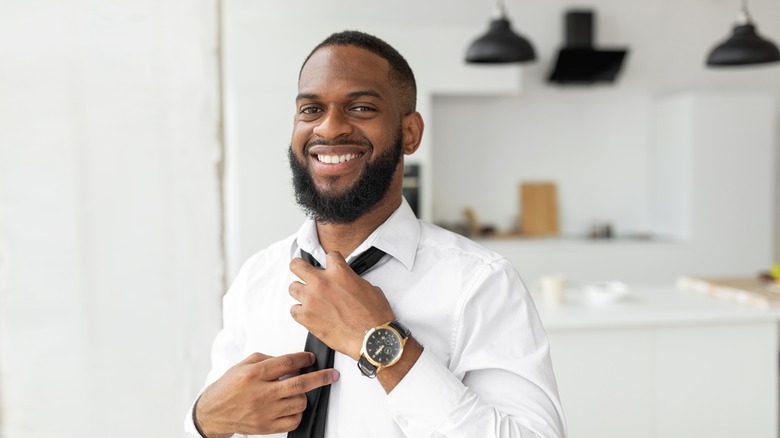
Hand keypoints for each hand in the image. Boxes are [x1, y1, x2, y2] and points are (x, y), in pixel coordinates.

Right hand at [194, 351, 338, 436]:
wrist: (213, 412)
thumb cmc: (229, 387)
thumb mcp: (245, 364)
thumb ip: (269, 360)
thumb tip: (293, 362)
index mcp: (254, 374)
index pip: (288, 363)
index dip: (304, 359)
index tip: (311, 358)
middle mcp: (260, 393)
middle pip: (299, 384)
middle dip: (321, 378)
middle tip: (332, 375)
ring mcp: (264, 412)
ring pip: (299, 403)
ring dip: (304, 396)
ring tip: (297, 392)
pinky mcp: (266, 427)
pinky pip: (293, 421)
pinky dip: (297, 413)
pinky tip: (292, 406)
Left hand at [289, 251, 394, 359]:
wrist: (372, 338)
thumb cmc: (374, 316)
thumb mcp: (368, 288)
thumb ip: (352, 280)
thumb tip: (348, 283)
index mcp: (339, 272)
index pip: (329, 255)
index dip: (331, 261)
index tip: (330, 265)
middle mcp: (321, 283)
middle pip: (297, 265)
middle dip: (299, 267)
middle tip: (302, 272)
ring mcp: (311, 300)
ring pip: (292, 288)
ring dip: (300, 292)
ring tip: (309, 298)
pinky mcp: (306, 317)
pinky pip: (293, 310)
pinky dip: (300, 312)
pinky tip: (309, 314)